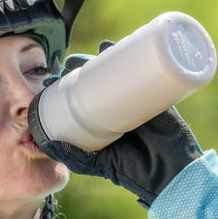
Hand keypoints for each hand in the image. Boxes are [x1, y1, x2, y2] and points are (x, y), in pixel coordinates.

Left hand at [39, 42, 201, 206]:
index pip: (80, 97)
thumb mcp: (98, 164)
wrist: (170, 173)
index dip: (66, 86)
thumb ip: (74, 158)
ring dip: (101, 56)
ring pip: (117, 71)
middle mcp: (118, 107)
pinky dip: (131, 52)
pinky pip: (144, 69)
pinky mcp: (156, 93)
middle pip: (97, 79)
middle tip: (68, 64)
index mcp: (103, 121)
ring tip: (88, 54)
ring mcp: (137, 98)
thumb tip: (48, 144)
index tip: (50, 80)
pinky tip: (113, 45)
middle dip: (81, 68)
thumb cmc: (133, 173)